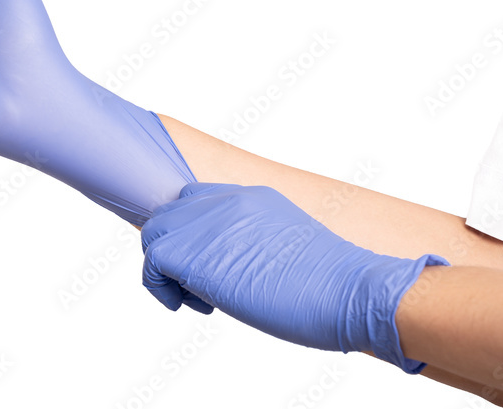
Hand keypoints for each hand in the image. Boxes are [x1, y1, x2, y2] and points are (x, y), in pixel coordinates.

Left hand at [141, 182, 447, 371]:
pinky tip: (195, 306)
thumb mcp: (288, 249)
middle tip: (200, 289)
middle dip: (175, 253)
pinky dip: (161, 287)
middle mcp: (225, 201)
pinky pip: (151, 261)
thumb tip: (235, 269)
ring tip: (200, 300)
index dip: (192, 234)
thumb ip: (255, 244)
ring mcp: (208, 224)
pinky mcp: (194, 254)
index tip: (209, 267)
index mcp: (251, 197)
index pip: (195, 199)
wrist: (351, 290)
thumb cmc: (332, 285)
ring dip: (167, 271)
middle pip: (169, 215)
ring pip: (155, 234)